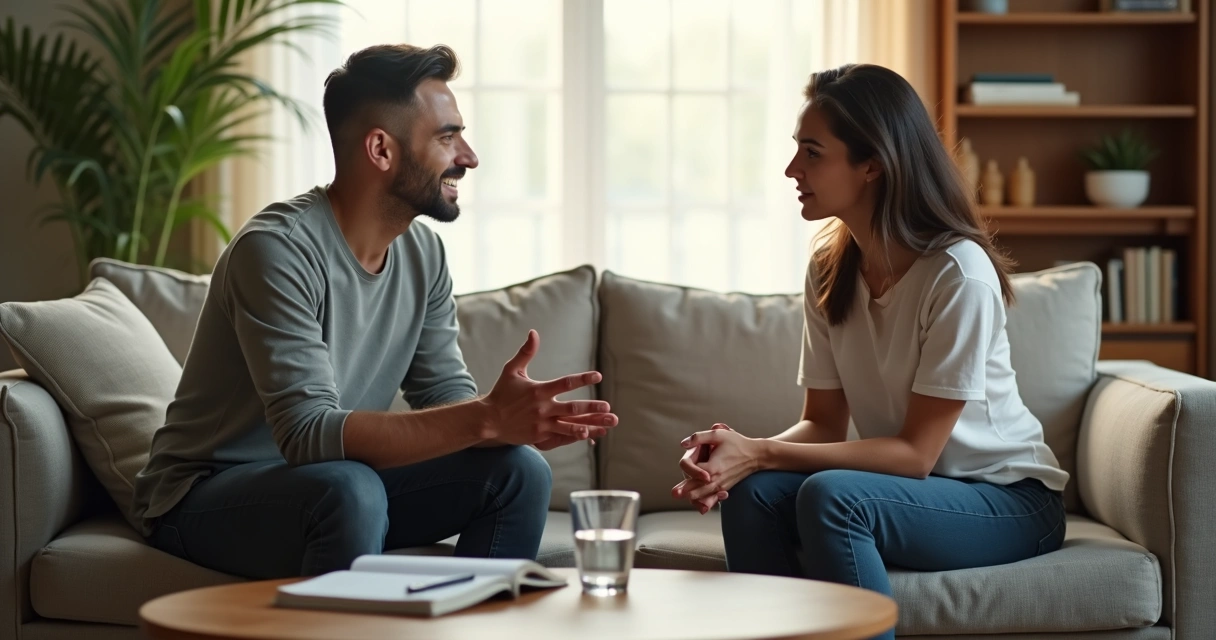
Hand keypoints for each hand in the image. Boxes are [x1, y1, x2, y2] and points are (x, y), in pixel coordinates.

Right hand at [482, 330, 617, 449]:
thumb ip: (525, 352)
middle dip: (592, 408)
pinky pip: (562, 437)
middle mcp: (542, 408)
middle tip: (608, 407)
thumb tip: (534, 332)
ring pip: (570, 426)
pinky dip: (576, 436)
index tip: (598, 376)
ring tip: (606, 426)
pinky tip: (590, 436)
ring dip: (590, 426)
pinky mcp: (540, 437)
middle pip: (573, 408)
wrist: (488, 420)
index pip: (565, 383)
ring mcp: (542, 424)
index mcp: (539, 391)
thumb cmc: (501, 393)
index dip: (582, 379)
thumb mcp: (511, 370)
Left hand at [672, 425, 760, 512]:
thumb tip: (683, 444)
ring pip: (705, 494)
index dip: (690, 472)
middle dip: (685, 491)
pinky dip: (707, 502)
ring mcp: (722, 485)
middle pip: (698, 488)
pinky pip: (714, 497)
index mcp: (713, 467)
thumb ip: (699, 438)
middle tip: (674, 494)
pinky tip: (702, 508)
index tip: (686, 468)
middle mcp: (717, 479)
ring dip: (694, 497)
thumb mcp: (718, 435)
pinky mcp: (725, 487)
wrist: (756, 455)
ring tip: (685, 499)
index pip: (695, 473)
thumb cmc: (737, 443)